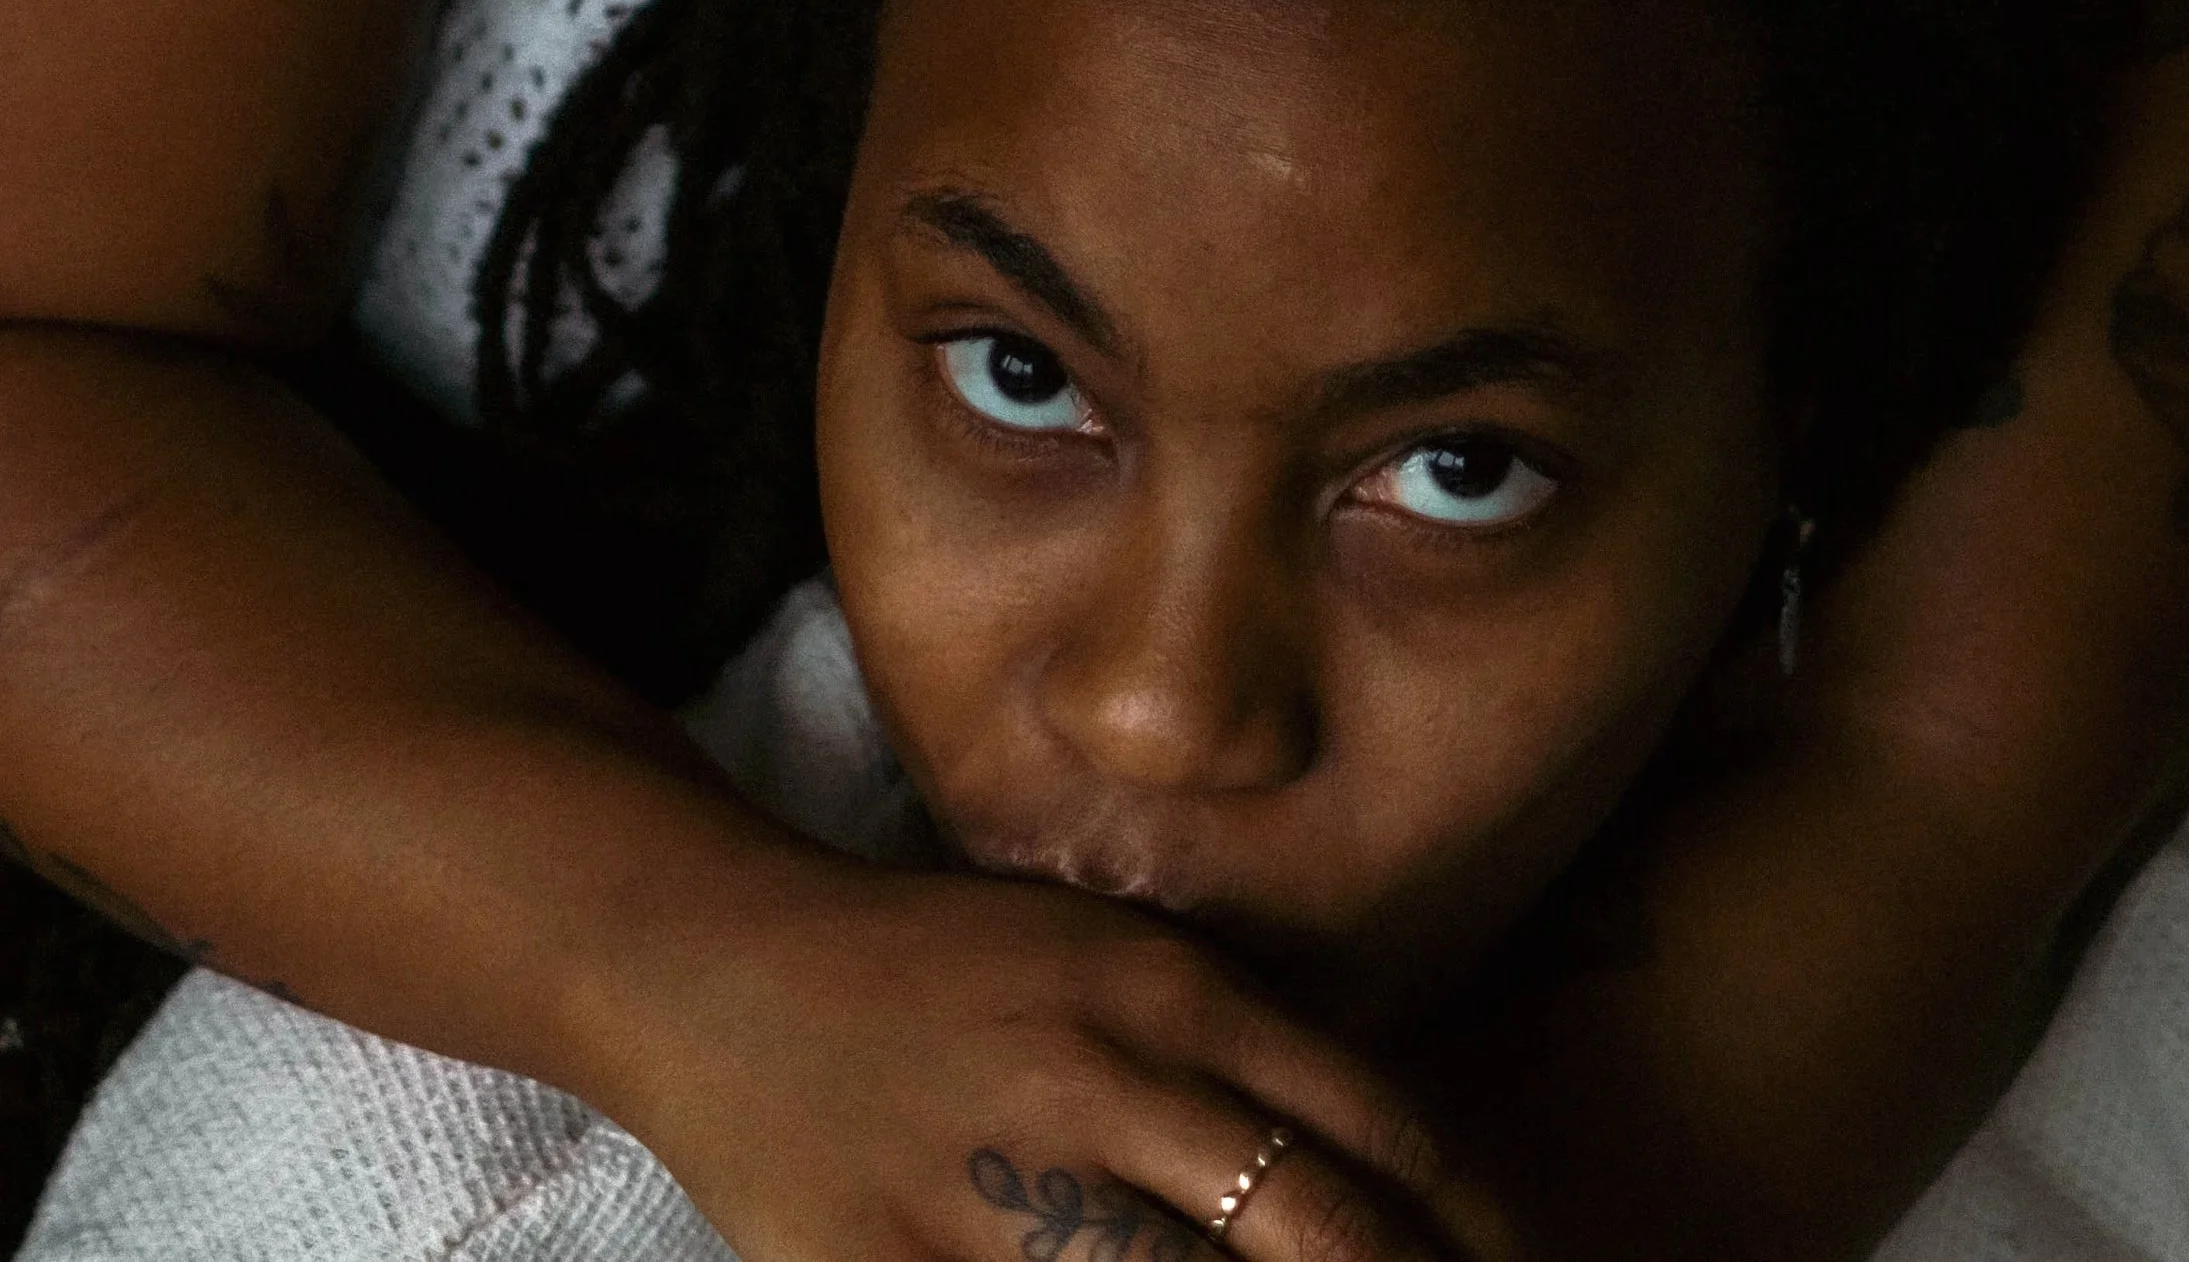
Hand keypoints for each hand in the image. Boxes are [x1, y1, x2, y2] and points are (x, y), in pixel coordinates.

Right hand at [592, 848, 1512, 1261]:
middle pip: (1317, 1234)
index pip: (1373, 1128)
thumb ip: (1233, 1050)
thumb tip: (1394, 1176)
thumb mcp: (1104, 956)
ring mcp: (993, 1184)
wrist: (720, 965)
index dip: (1467, 1235)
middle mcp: (1100, 1073)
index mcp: (1163, 985)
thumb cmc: (942, 974)